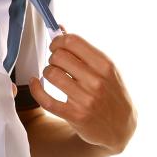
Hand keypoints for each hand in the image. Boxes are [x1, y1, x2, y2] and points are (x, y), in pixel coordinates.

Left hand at [28, 32, 135, 154]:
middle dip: (53, 57)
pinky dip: (36, 89)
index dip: (58, 41)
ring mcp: (85, 99)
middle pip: (59, 56)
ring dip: (47, 72)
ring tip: (53, 75)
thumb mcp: (105, 69)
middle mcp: (96, 81)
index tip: (56, 46)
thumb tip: (60, 28)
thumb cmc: (111, 92)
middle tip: (57, 63)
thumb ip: (83, 49)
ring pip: (51, 74)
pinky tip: (36, 83)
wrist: (121, 128)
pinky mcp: (75, 115)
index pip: (72, 42)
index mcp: (105, 65)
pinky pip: (46, 99)